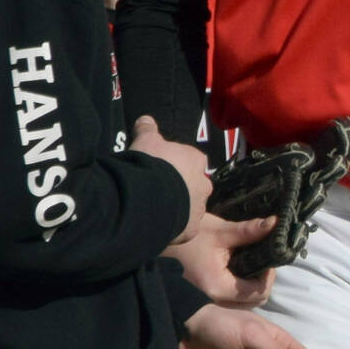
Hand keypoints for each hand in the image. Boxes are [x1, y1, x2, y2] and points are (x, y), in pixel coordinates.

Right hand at [131, 115, 210, 242]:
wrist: (149, 196)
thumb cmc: (150, 163)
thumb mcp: (145, 140)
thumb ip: (148, 130)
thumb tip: (146, 118)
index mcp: (196, 161)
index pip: (193, 159)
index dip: (178, 163)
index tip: (164, 166)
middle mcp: (204, 185)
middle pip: (194, 185)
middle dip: (181, 187)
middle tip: (158, 189)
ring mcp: (199, 209)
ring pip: (190, 208)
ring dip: (177, 207)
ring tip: (155, 208)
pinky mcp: (191, 229)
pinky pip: (182, 228)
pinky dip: (172, 226)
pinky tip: (156, 224)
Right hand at [167, 214, 278, 305]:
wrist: (152, 237)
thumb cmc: (184, 234)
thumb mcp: (219, 231)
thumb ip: (249, 231)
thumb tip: (275, 224)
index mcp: (218, 287)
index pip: (258, 293)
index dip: (268, 277)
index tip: (266, 260)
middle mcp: (211, 300)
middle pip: (250, 302)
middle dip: (259, 283)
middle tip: (258, 262)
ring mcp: (203, 300)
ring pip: (238, 303)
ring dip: (246, 287)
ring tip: (245, 265)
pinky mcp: (198, 296)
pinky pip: (225, 299)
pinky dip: (233, 288)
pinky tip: (231, 269)